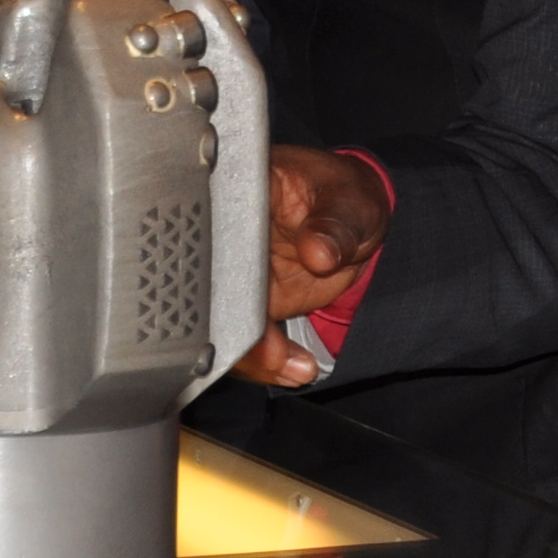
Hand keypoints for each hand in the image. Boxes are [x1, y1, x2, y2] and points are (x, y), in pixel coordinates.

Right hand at [231, 145, 390, 386]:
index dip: (217, 264)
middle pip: (203, 282)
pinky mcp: (246, 301)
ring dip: (246, 350)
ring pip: (217, 318)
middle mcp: (226, 231)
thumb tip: (317, 251)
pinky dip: (262, 359)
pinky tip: (293, 367)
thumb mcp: (351, 202)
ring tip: (284, 363)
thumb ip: (334, 225)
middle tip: (263, 348)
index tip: (238, 295)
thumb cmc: (348, 198)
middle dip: (226, 323)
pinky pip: (242, 337)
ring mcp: (232, 269)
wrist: (354, 225)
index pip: (212, 226)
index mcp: (242, 191)